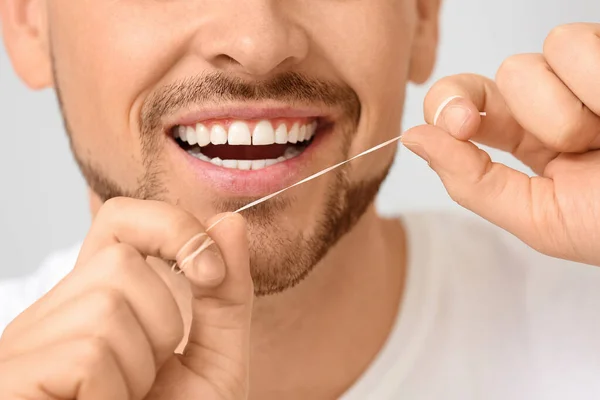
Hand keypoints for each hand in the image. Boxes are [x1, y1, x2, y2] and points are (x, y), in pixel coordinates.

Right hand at [0, 198, 252, 398]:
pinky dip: (112, 393)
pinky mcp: (13, 373)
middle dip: (160, 326)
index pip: (124, 219)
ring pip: (107, 305)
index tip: (210, 271)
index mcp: (104, 299)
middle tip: (145, 379)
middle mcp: (58, 311)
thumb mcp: (216, 361)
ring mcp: (27, 343)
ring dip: (138, 367)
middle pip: (121, 264)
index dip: (170, 226)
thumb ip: (226, 295)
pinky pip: (87, 353)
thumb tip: (230, 221)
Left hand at [402, 23, 599, 266]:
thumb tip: (412, 138)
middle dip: (531, 112)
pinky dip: (597, 84)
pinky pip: (582, 42)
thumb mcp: (541, 219)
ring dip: (573, 106)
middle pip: (505, 73)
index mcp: (530, 141)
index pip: (467, 103)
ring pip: (545, 52)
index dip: (452, 105)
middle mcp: (560, 102)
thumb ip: (472, 182)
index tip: (463, 126)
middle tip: (573, 143)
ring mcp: (594, 75)